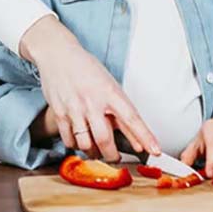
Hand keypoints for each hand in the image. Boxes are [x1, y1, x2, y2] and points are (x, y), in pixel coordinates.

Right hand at [20, 15, 159, 160]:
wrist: (58, 55)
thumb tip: (136, 140)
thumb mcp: (109, 85)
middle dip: (112, 155)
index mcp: (110, 92)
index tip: (154, 150)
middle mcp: (92, 101)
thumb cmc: (86, 69)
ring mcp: (74, 108)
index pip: (132, 118)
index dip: (144, 136)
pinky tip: (80, 139)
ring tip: (97, 149)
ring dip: (94, 153)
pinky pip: (69, 140)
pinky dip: (76, 145)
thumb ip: (121, 112)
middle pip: (105, 140)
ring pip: (86, 144)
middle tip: (116, 156)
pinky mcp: (59, 113)